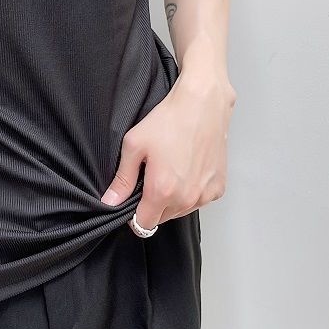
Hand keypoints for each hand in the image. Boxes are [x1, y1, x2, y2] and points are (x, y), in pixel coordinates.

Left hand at [100, 73, 234, 231]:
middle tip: (151, 176)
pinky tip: (187, 168)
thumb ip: (122, 179)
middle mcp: (187, 198)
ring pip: (181, 210)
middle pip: (162, 218)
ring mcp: (205, 194)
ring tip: (170, 168)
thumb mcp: (134, 145)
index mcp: (163, 191)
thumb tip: (110, 202)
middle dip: (153, 205)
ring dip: (173, 199)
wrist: (201, 104)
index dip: (133, 215)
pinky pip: (199, 200)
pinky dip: (191, 191)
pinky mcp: (218, 187)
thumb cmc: (168, 120)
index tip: (132, 200)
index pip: (143, 225)